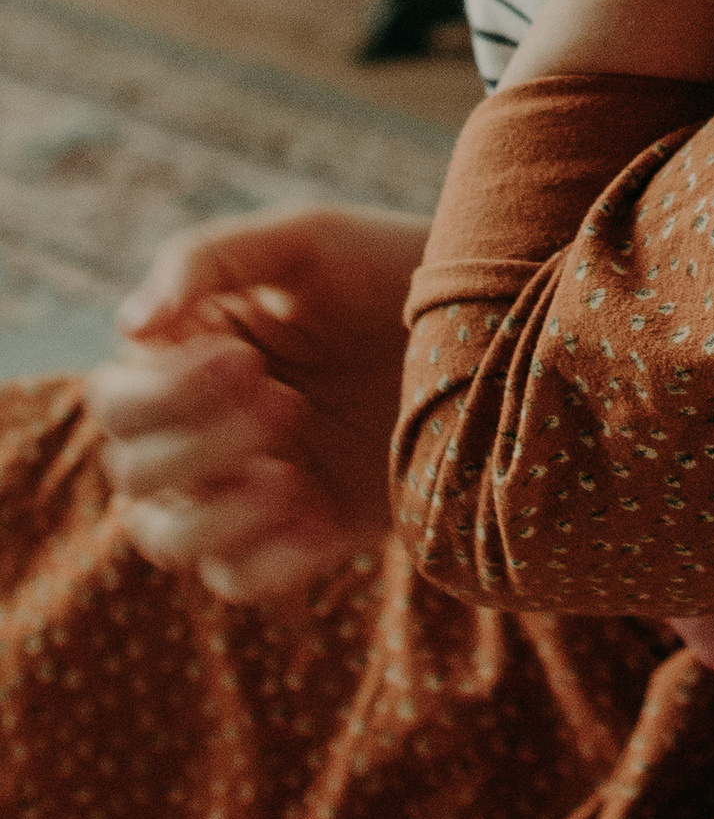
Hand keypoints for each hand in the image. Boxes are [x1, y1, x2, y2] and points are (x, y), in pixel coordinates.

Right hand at [84, 205, 428, 601]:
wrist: (492, 321)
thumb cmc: (389, 267)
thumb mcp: (305, 240)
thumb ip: (207, 259)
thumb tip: (131, 324)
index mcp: (185, 356)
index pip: (117, 400)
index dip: (164, 394)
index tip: (247, 361)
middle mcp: (201, 426)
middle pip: (133, 472)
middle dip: (200, 444)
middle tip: (287, 401)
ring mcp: (247, 485)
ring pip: (169, 537)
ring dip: (216, 514)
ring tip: (289, 475)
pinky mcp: (302, 531)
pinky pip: (240, 578)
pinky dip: (265, 560)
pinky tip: (317, 520)